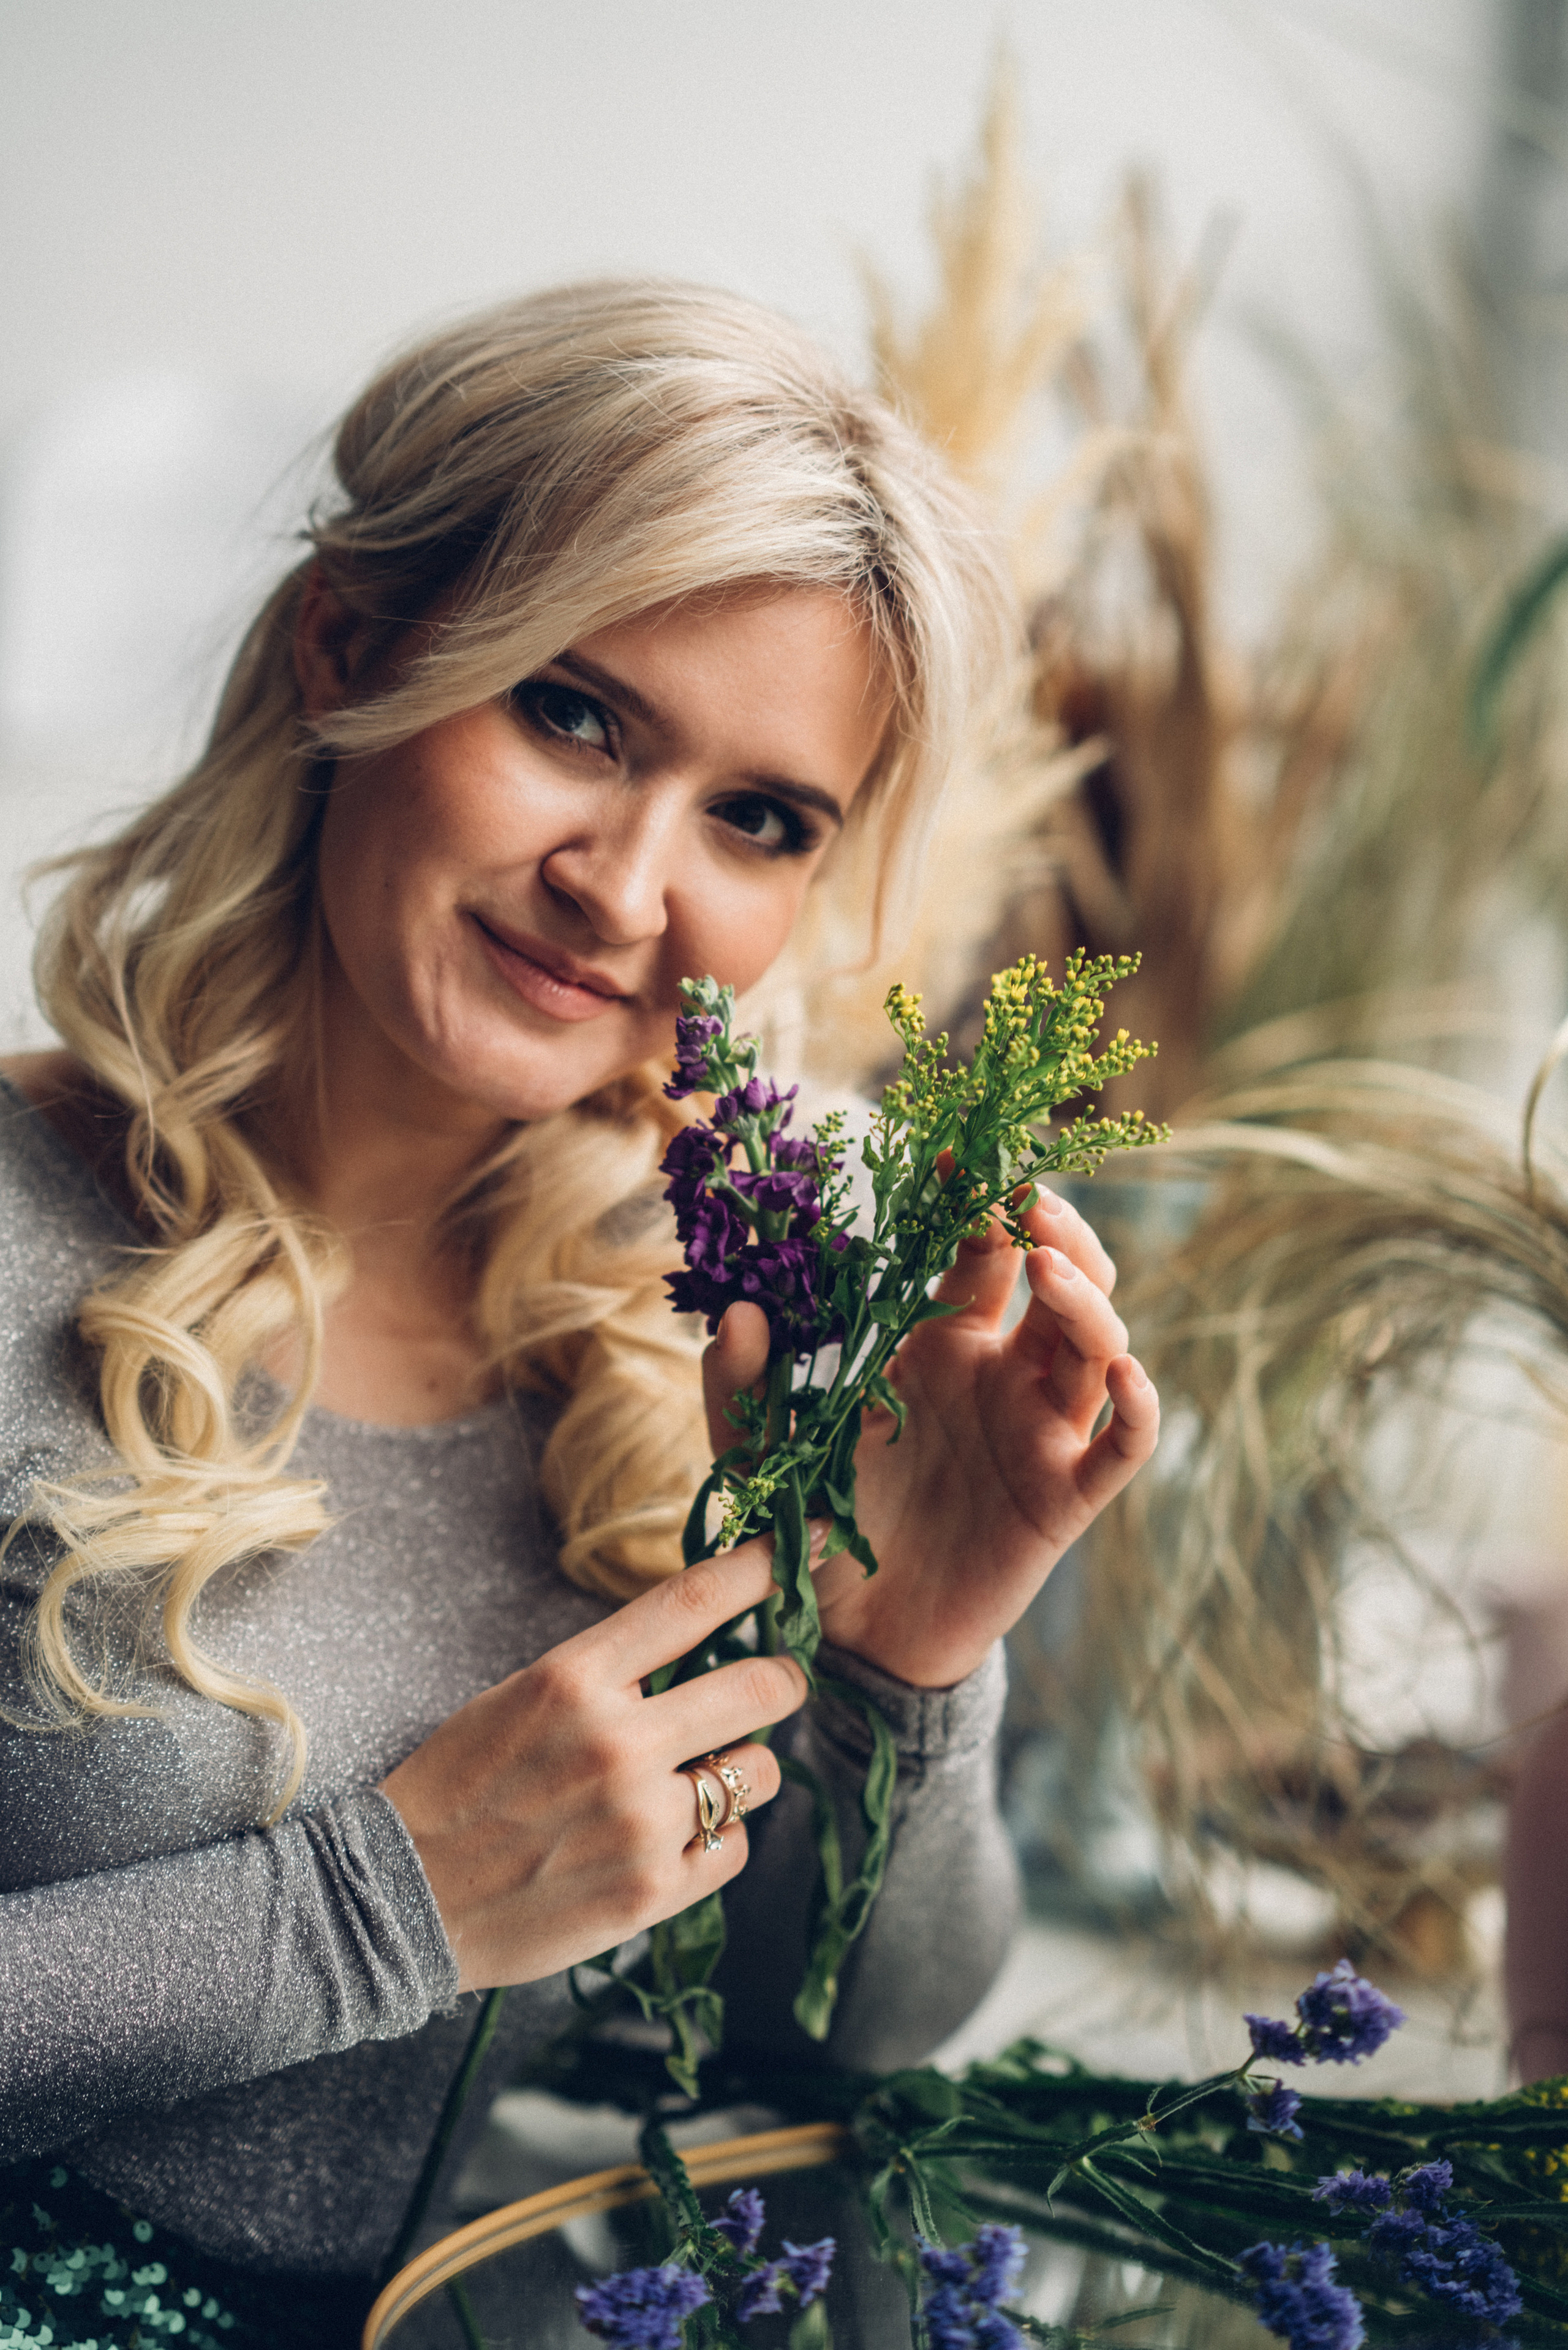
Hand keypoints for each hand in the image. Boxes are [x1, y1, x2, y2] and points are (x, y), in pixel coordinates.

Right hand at [379, 1538, 808, 1991]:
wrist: (403, 1900)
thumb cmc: (461, 1785)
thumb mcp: (523, 1695)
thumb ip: (611, 1670)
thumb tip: (702, 1640)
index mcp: (575, 1678)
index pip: (695, 1599)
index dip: (765, 1564)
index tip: (806, 1543)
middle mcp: (618, 1745)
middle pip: (761, 1687)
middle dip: (783, 1678)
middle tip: (776, 1681)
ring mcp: (640, 1823)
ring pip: (760, 1772)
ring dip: (741, 1768)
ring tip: (692, 1779)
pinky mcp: (652, 1892)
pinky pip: (735, 1845)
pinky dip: (715, 1838)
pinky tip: (669, 1839)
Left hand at [703, 1186, 1157, 1690]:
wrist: (847, 1638)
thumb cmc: (815, 1530)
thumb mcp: (760, 1455)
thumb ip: (739, 1387)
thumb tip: (737, 1310)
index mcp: (938, 1344)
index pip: (981, 1251)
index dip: (978, 1201)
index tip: (956, 1155)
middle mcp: (1001, 1377)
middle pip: (1062, 1278)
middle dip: (1055, 1228)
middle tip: (1025, 1196)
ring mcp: (1040, 1433)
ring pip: (1100, 1345)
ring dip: (1088, 1299)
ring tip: (1048, 1270)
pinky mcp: (1064, 1499)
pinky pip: (1121, 1445)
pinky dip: (1139, 1407)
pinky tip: (1126, 1376)